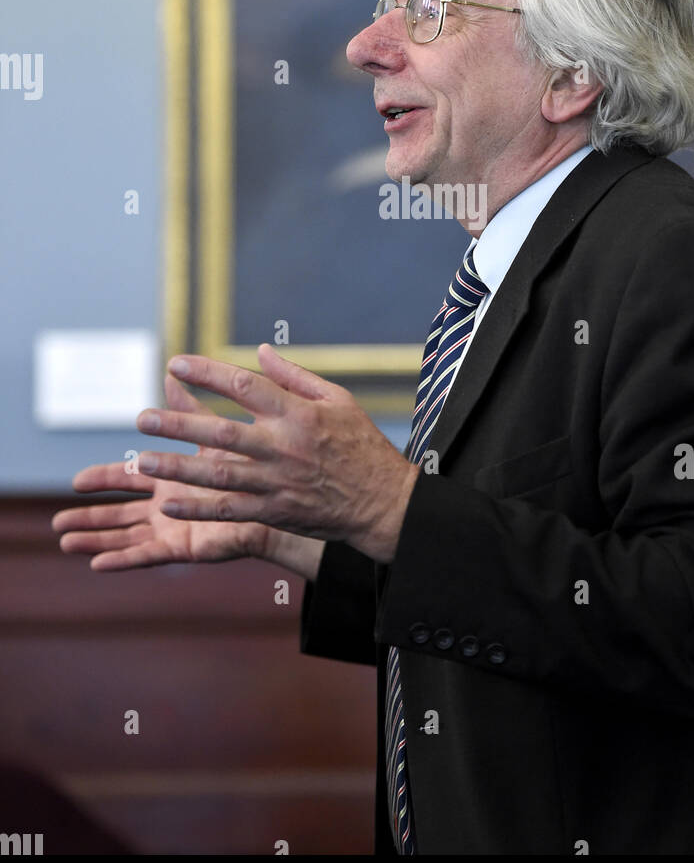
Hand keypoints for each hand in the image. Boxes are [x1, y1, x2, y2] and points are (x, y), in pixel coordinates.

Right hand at [52, 374, 274, 569]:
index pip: (129, 476)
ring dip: (97, 540)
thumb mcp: (213, 432)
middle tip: (58, 523)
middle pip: (120, 511)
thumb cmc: (253, 463)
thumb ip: (190, 408)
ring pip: (127, 535)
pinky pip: (150, 554)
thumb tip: (171, 372)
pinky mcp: (187, 546)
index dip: (102, 479)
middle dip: (89, 516)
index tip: (74, 481)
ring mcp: (176, 527)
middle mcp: (169, 503)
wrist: (285, 494)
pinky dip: (124, 559)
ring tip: (66, 544)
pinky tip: (99, 563)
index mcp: (172, 476)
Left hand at [131, 344, 419, 563]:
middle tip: (141, 417)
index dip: (207, 373)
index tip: (175, 364)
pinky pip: (230, 511)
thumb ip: (294, 376)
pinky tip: (170, 506)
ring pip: (219, 475)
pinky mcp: (275, 512)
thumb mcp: (338, 399)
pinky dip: (199, 509)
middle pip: (222, 432)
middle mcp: (283, 447)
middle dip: (179, 424)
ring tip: (142, 461)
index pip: (244, 386)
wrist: (383, 502)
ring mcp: (277, 483)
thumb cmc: (360, 444)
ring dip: (179, 467)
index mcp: (297, 413)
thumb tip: (260, 351)